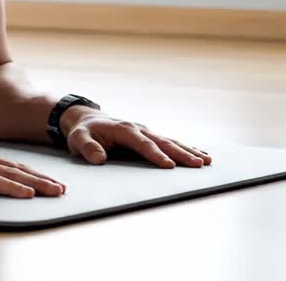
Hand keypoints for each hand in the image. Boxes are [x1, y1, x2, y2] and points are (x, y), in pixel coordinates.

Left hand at [63, 108, 212, 168]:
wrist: (86, 120)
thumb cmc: (83, 132)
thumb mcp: (78, 139)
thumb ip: (88, 148)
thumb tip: (99, 158)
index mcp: (124, 130)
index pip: (143, 144)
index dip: (155, 155)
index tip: (169, 166)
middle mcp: (139, 129)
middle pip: (163, 142)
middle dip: (181, 153)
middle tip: (199, 164)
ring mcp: (146, 132)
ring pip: (171, 141)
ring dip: (189, 150)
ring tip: (207, 161)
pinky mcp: (149, 137)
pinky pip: (170, 142)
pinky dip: (186, 147)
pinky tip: (201, 154)